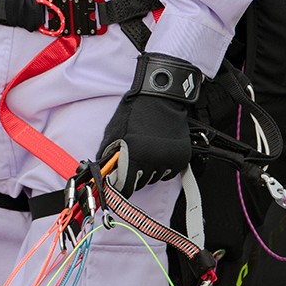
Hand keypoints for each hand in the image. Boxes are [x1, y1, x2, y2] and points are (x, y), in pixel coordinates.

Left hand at [99, 52, 201, 194]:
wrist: (161, 97)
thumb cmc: (135, 111)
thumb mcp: (114, 132)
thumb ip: (107, 155)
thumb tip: (103, 173)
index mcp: (134, 155)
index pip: (126, 187)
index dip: (121, 187)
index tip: (119, 185)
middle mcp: (153, 161)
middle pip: (140, 184)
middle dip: (134, 177)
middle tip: (131, 163)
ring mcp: (169, 160)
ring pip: (154, 179)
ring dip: (148, 172)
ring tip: (145, 154)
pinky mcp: (181, 158)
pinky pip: (168, 173)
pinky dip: (162, 168)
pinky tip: (157, 154)